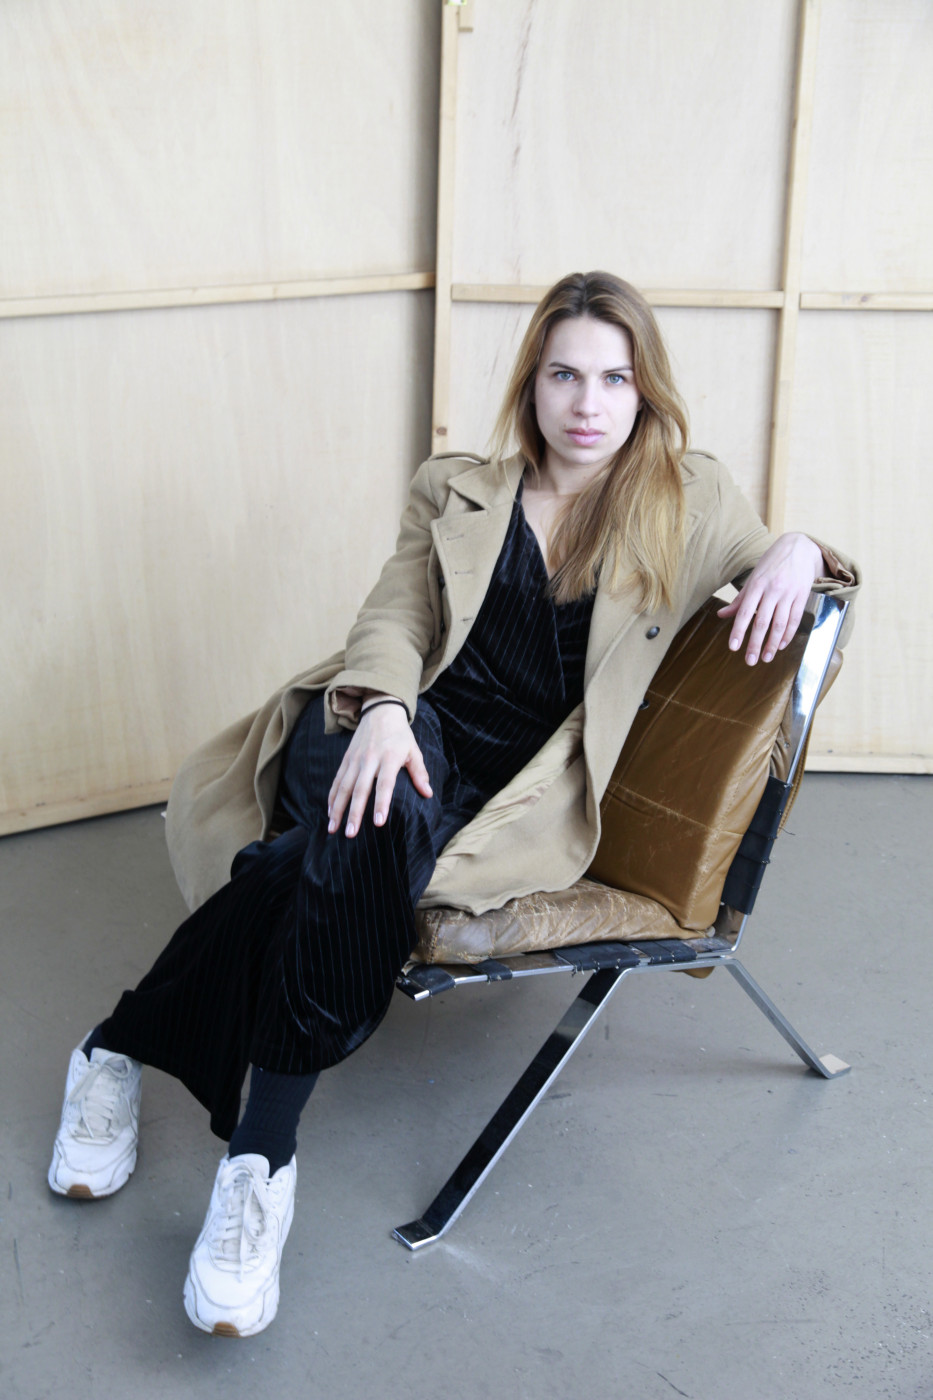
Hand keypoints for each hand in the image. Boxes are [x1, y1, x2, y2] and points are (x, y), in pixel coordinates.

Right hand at [327, 701, 431, 837]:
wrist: (380, 711)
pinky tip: (329, 813)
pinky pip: (336, 781)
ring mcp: (355, 760)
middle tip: (351, 834)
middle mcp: (369, 760)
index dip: (381, 803)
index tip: (379, 822)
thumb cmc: (400, 735)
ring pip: (343, 787)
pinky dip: (331, 797)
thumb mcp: (413, 750)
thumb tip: (428, 794)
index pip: (384, 784)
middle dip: (354, 813)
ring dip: (337, 809)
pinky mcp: (346, 759)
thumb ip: (419, 773)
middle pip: (360, 790)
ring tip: (334, 829)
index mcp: (389, 758)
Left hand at [717, 532, 823, 664]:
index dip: (739, 631)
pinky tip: (781, 645)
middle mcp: (773, 589)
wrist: (799, 546)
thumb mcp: (753, 577)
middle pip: (763, 621)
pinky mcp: (802, 595)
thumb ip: (739, 599)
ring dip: (772, 643)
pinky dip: (788, 634)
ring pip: (780, 623)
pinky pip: (795, 619)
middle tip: (750, 661)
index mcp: (756, 584)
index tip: (733, 647)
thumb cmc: (772, 564)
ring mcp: (789, 593)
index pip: (745, 612)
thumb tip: (721, 614)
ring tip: (765, 658)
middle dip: (755, 643)